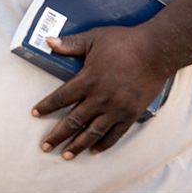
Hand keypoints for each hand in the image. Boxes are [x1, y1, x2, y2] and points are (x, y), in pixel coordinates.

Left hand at [31, 26, 170, 159]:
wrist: (156, 51)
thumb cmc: (124, 41)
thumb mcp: (94, 37)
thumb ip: (71, 43)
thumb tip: (48, 41)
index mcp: (88, 79)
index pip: (61, 97)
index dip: (46, 106)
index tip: (35, 113)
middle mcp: (100, 98)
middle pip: (73, 121)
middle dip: (57, 135)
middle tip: (45, 146)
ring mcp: (116, 108)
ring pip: (92, 132)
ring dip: (77, 145)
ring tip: (66, 155)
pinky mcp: (130, 114)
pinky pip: (115, 134)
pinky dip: (104, 144)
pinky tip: (94, 150)